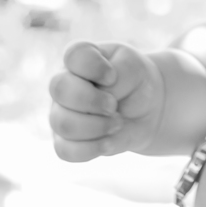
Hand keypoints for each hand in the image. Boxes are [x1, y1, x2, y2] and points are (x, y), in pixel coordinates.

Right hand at [49, 40, 165, 160]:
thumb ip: (120, 72)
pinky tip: (109, 142)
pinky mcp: (64, 140)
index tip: (113, 75)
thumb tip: (102, 94)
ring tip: (118, 123)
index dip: (95, 67)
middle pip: (59, 89)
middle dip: (93, 101)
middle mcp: (63, 83)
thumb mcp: (135, 68)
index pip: (74, 56)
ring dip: (97, 127)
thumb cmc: (135, 81)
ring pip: (63, 124)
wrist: (146, 109)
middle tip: (114, 105)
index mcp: (79, 58)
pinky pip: (65, 150)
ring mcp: (60, 112)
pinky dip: (92, 149)